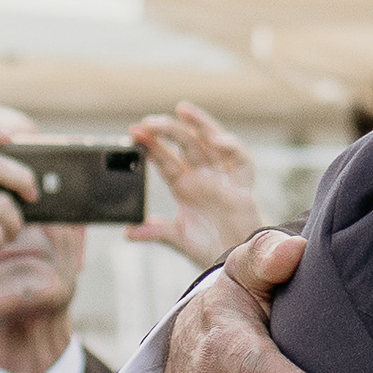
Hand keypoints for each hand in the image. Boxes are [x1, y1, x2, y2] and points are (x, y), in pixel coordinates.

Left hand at [131, 102, 265, 269]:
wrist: (239, 263)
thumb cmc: (213, 248)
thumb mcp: (178, 238)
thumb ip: (155, 231)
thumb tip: (128, 231)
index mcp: (185, 186)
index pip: (165, 159)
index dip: (151, 145)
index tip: (133, 132)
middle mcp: (203, 176)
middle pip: (185, 144)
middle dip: (167, 130)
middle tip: (148, 122)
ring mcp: (224, 177)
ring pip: (212, 142)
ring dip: (199, 124)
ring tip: (182, 109)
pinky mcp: (244, 185)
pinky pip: (241, 160)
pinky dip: (232, 147)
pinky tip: (215, 141)